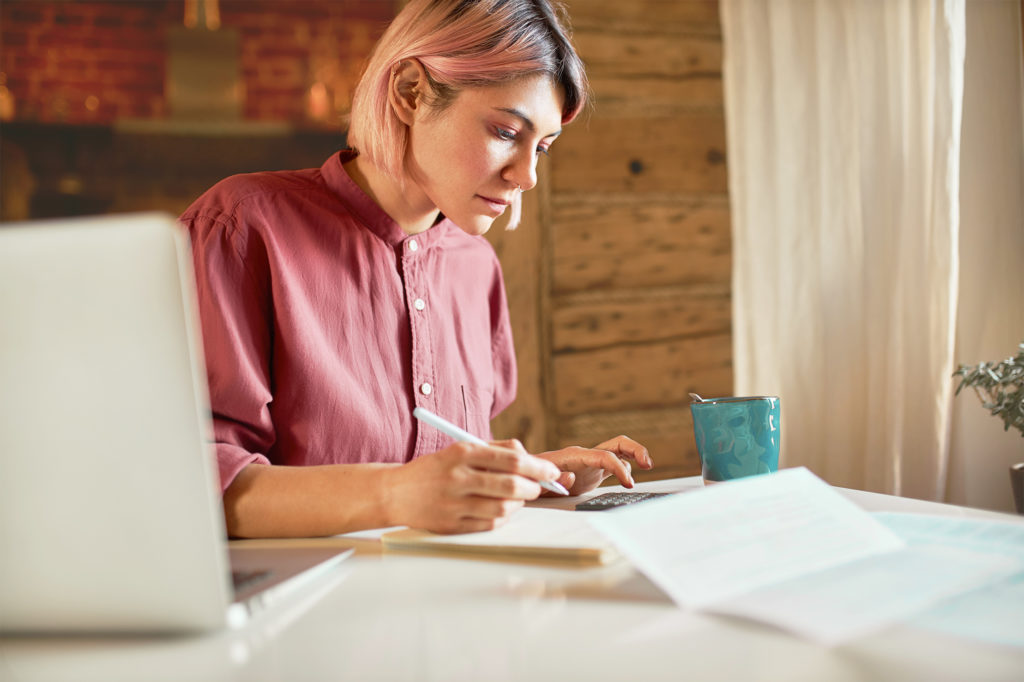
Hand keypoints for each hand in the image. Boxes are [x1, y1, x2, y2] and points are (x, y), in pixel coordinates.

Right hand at [387, 439, 561, 533]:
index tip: (550, 471)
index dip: (538, 467)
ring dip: (518, 504)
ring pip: (503, 508)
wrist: (395, 492)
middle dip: (533, 487)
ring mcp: (454, 503)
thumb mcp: (461, 449)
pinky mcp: (451, 525)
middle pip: (511, 485)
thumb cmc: (436, 469)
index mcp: (462, 453)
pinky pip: (489, 525)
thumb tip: (530, 457)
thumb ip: (496, 449)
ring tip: (518, 498)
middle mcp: (458, 477)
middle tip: (538, 487)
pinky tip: (501, 510)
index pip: (511, 460)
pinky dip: (503, 518)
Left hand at [538, 435, 652, 495]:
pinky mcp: (592, 471)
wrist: (523, 475)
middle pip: (617, 444)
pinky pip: (615, 463)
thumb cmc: (529, 477)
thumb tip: (571, 477)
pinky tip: (632, 478)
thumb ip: (553, 480)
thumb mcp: (538, 481)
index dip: (619, 468)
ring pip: (619, 451)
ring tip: (648, 465)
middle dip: (635, 450)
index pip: (604, 456)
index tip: (629, 483)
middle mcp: (586, 455)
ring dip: (635, 454)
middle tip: (647, 464)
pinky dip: (627, 466)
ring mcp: (590, 462)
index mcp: (575, 456)